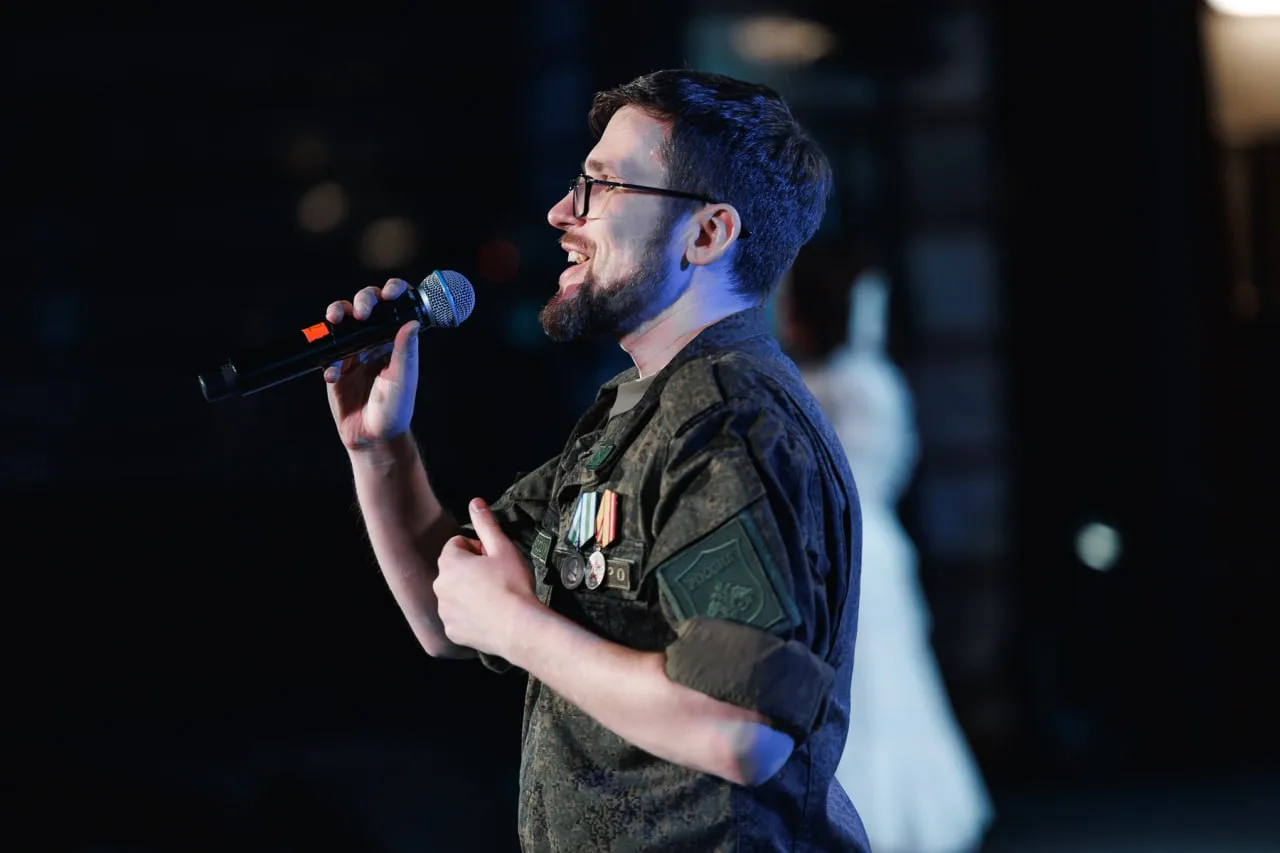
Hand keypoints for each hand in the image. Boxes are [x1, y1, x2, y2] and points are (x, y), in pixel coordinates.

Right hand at [323, 278, 420, 450]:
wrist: (372, 437)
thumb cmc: (395, 409)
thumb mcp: (403, 379)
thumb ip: (406, 351)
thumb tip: (412, 322)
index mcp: (396, 340)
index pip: (394, 307)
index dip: (392, 292)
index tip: (389, 293)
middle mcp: (375, 341)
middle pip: (365, 305)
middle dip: (361, 300)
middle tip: (361, 312)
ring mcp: (354, 351)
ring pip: (342, 322)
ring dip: (338, 316)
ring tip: (336, 320)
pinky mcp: (336, 365)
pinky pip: (327, 352)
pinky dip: (328, 360)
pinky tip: (334, 375)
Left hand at [435, 498, 539, 657]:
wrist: (520, 628)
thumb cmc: (513, 585)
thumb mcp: (503, 548)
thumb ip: (486, 524)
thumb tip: (475, 502)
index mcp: (450, 563)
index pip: (457, 544)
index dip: (478, 549)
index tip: (494, 559)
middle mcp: (440, 587)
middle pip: (453, 569)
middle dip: (471, 570)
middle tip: (496, 578)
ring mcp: (444, 611)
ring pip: (454, 594)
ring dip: (468, 592)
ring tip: (494, 598)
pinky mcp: (452, 631)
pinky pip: (457, 617)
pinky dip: (469, 615)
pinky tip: (489, 616)